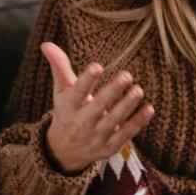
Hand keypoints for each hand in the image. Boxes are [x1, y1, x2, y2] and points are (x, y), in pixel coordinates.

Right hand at [41, 42, 153, 173]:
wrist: (65, 150)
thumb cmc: (67, 111)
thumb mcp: (61, 90)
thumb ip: (59, 67)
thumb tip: (46, 44)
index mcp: (68, 106)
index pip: (77, 92)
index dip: (86, 80)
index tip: (97, 66)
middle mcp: (81, 123)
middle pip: (97, 106)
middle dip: (112, 91)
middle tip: (126, 75)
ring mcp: (96, 137)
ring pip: (113, 121)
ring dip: (126, 106)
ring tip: (138, 90)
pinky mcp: (110, 147)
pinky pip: (125, 134)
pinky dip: (138, 122)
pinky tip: (149, 108)